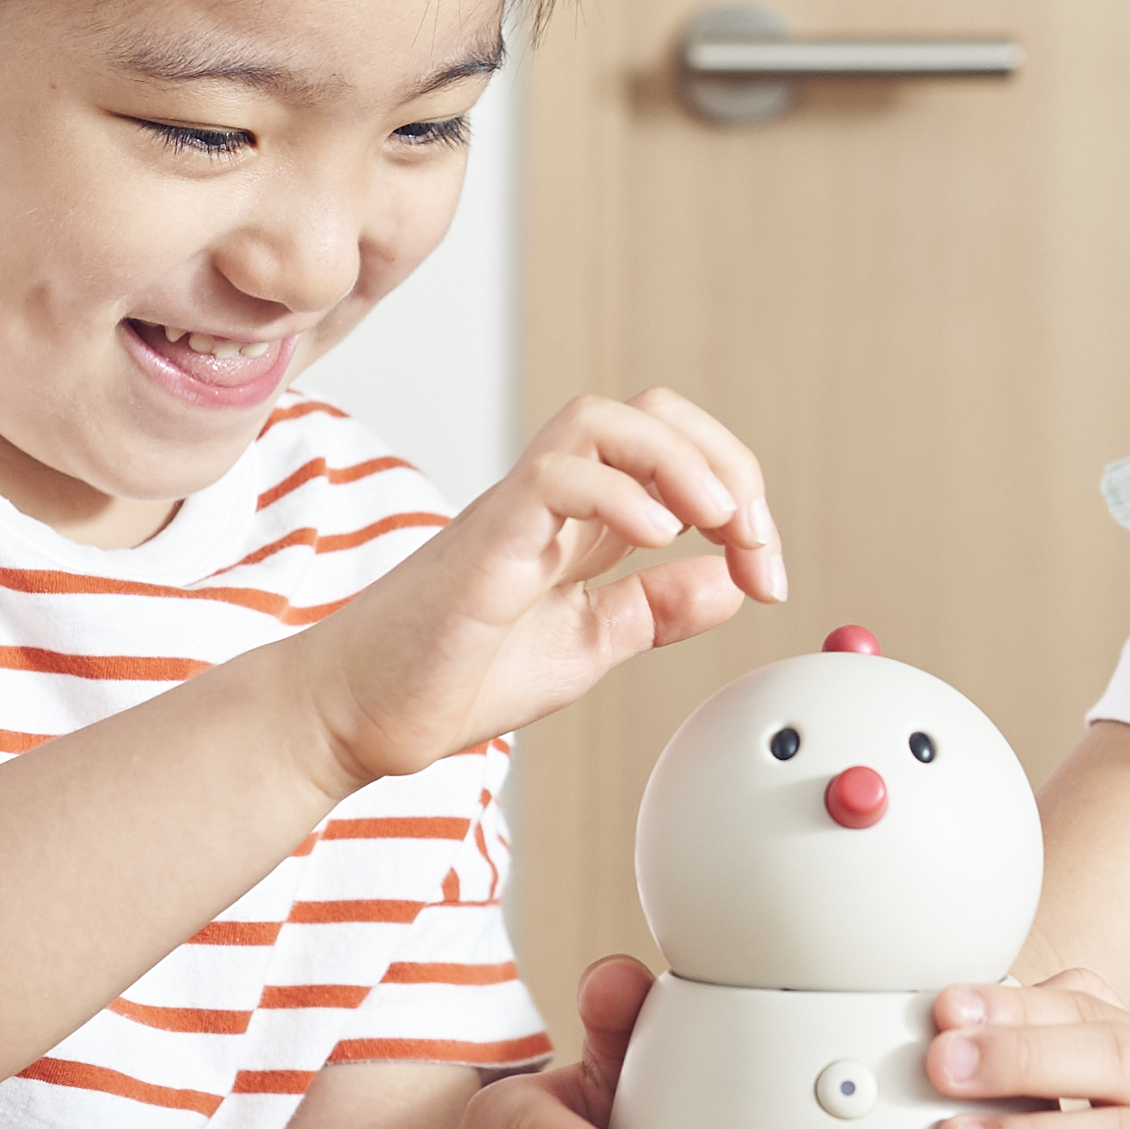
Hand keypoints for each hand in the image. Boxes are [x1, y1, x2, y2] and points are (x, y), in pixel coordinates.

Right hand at [293, 392, 782, 793]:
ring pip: (603, 419)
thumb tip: (731, 580)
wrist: (361, 716)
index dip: (741, 497)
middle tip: (755, 538)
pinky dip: (621, 495)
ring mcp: (517, 511)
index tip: (768, 574)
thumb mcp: (589, 645)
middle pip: (651, 412)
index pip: (677, 454)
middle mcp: (553, 500)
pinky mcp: (487, 539)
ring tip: (721, 520)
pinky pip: (556, 475)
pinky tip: (659, 542)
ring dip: (682, 459)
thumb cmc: (453, 677)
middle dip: (726, 460)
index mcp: (582, 522)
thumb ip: (657, 609)